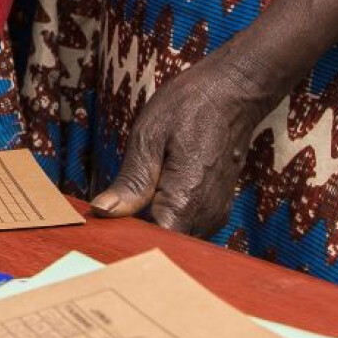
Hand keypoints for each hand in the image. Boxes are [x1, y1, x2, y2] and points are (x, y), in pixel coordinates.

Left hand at [88, 56, 284, 236]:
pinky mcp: (217, 208)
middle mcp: (205, 215)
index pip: (151, 243)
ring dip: (153, 227)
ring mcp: (214, 214)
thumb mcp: (149, 136)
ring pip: (177, 238)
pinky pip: (188, 226)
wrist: (233, 92)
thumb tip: (103, 212)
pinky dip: (168, 219)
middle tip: (111, 216)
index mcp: (185, 200)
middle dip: (137, 235)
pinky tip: (151, 200)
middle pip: (165, 245)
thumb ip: (131, 181)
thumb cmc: (191, 106)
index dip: (126, 240)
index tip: (105, 229)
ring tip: (130, 206)